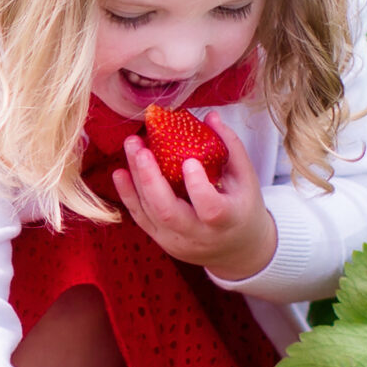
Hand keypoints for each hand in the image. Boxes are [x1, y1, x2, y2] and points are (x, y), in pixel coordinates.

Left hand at [111, 118, 276, 280]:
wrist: (236, 250)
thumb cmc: (243, 208)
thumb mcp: (246, 180)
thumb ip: (231, 148)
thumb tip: (210, 116)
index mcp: (227, 221)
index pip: (211, 209)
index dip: (198, 186)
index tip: (188, 160)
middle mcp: (199, 236)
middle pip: (167, 212)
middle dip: (150, 179)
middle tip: (141, 148)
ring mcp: (176, 241)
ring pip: (149, 213)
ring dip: (136, 179)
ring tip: (131, 147)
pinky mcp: (161, 241)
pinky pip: (140, 218)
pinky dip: (128, 195)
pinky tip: (120, 172)